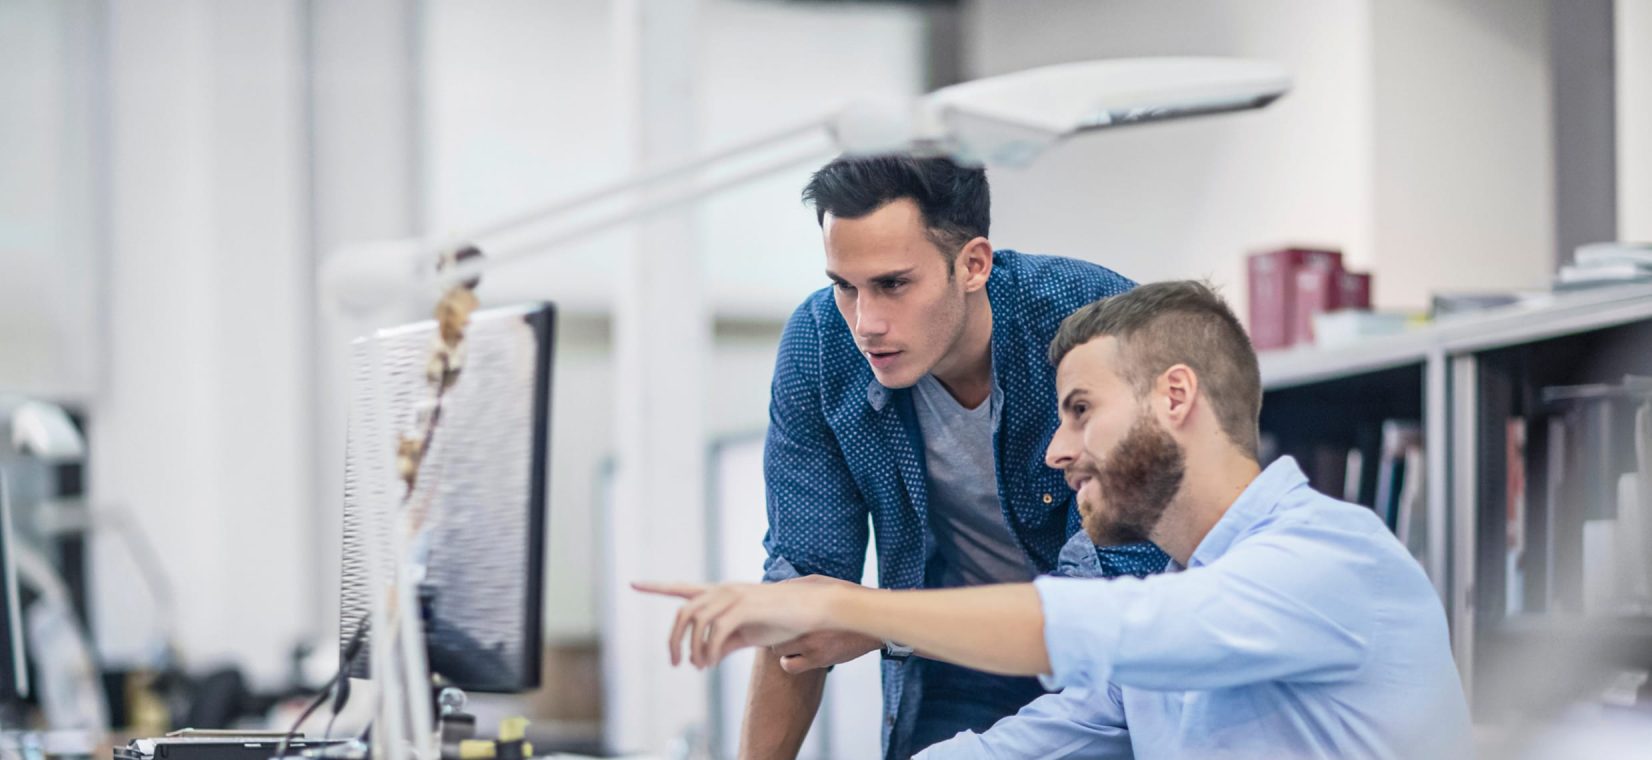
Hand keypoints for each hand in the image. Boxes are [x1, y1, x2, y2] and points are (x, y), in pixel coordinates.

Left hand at [632, 580, 840, 668]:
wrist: (812, 610)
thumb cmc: (782, 619)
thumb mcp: (747, 633)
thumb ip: (725, 642)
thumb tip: (705, 657)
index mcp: (722, 594)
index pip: (682, 588)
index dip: (656, 586)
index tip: (633, 583)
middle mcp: (723, 590)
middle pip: (683, 612)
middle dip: (673, 640)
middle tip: (676, 663)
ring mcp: (733, 596)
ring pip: (696, 620)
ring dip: (693, 649)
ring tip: (700, 667)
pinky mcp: (745, 607)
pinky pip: (715, 631)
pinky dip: (709, 649)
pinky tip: (712, 662)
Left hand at [770, 576, 879, 672]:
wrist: (873, 622)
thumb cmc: (847, 600)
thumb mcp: (822, 583)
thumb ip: (797, 585)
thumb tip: (777, 588)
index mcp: (806, 609)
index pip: (772, 616)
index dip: (768, 618)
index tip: (769, 617)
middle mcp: (807, 630)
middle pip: (773, 637)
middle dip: (775, 634)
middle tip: (783, 629)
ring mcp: (813, 648)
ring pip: (780, 654)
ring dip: (782, 650)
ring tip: (791, 643)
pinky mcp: (820, 661)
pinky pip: (792, 667)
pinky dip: (790, 662)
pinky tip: (798, 653)